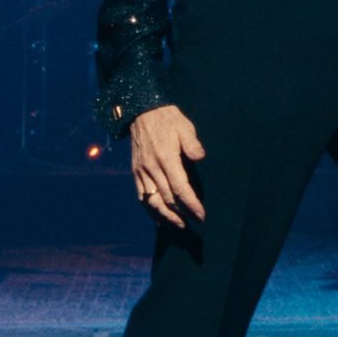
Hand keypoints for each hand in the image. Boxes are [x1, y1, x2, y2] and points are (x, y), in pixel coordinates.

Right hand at [128, 104, 206, 228]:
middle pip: (168, 198)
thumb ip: (192, 144)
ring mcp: (142, 172)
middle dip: (182, 213)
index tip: (201, 215)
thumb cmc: (167, 119)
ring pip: (153, 201)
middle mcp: (152, 168)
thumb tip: (200, 158)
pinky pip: (142, 196)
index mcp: (166, 158)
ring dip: (166, 216)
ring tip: (179, 224)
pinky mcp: (136, 172)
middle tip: (195, 221)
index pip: (180, 188)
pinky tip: (158, 218)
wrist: (141, 112)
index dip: (191, 204)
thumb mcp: (184, 126)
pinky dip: (150, 210)